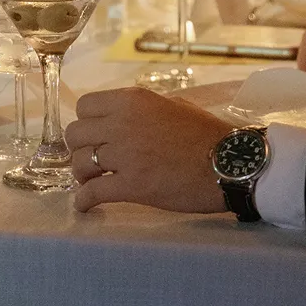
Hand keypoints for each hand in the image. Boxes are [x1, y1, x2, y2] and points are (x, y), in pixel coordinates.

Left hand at [65, 87, 231, 213]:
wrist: (229, 163)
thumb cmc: (206, 133)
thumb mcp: (173, 104)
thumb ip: (143, 108)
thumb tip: (125, 115)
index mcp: (132, 100)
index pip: (85, 106)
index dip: (87, 122)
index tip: (94, 135)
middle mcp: (122, 123)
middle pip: (75, 134)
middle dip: (80, 149)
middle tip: (92, 160)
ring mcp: (125, 155)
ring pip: (79, 163)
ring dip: (82, 175)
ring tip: (91, 182)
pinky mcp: (131, 185)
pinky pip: (93, 193)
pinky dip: (85, 201)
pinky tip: (86, 206)